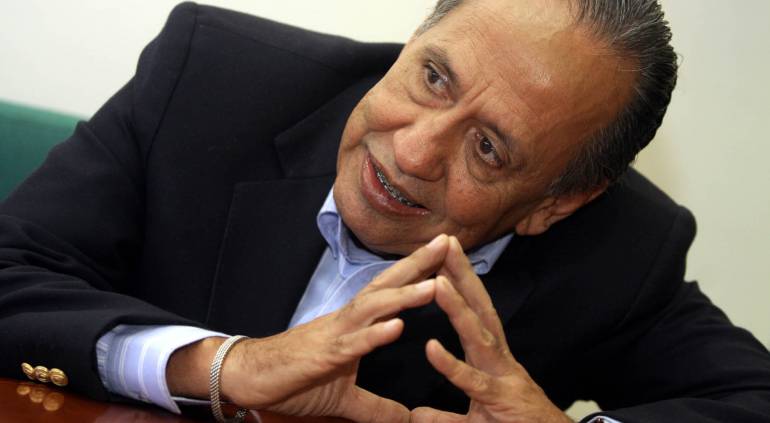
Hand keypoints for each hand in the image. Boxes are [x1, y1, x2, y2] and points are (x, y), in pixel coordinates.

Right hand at [168, 234, 449, 422]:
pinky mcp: (323, 356)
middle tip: (448, 242)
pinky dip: (375, 335)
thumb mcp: (345, 398)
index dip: (419, 272)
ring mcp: (336, 335)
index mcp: (356, 325)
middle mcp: (349, 321)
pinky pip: (352, 344)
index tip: (447, 253)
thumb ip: (377, 406)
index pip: (392, 291)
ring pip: (374, 309)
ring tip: (434, 284)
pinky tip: (397, 326)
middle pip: (388, 286)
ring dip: (404, 296)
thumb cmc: (295, 377)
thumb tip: (405, 420)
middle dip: (418, 264)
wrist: (250, 378)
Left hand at [411, 237, 572, 422]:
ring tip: (437, 283)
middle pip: (480, 310)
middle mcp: (499, 360)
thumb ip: (445, 416)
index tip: (443, 255)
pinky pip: (473, 383)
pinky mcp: (500, 401)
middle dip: (463, 275)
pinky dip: (452, 366)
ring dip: (458, 309)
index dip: (460, 283)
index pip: (476, 312)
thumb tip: (417, 414)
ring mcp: (502, 378)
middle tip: (446, 243)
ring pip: (479, 337)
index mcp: (491, 359)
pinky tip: (432, 348)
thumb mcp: (475, 422)